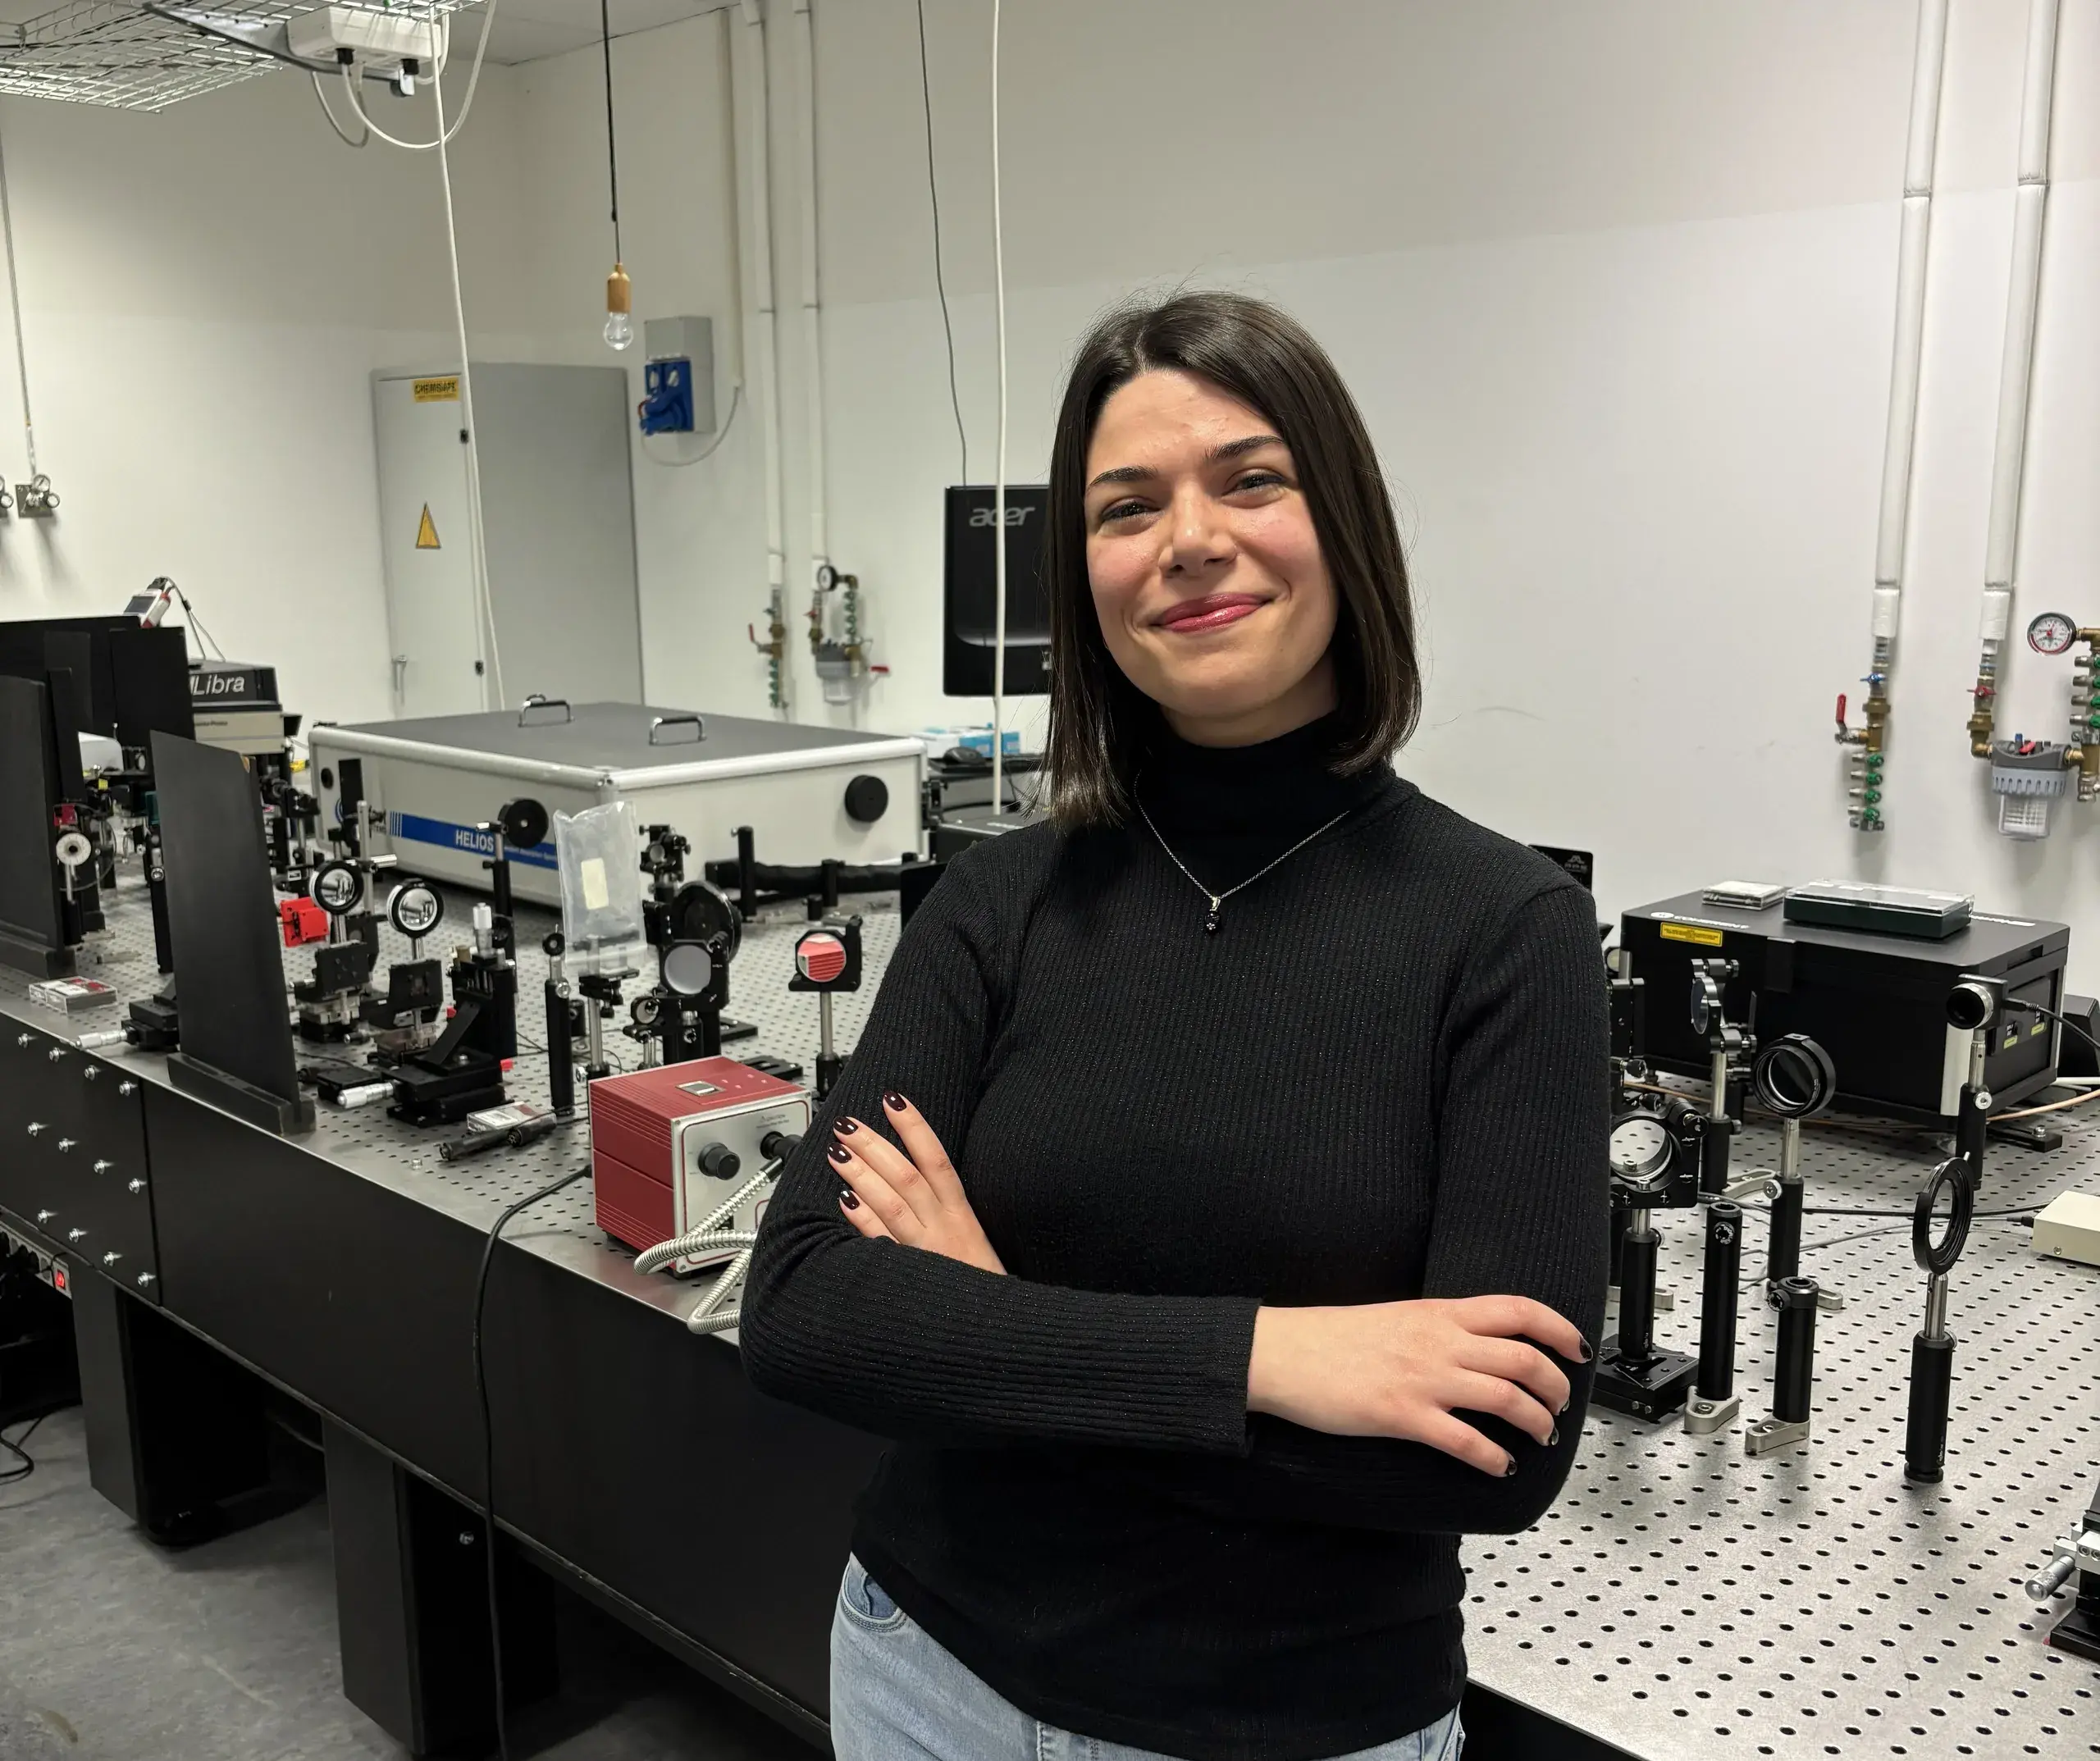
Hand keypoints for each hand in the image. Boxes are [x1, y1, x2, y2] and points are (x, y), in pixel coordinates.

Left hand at [828, 1093, 1005, 1275]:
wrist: (997, 1334)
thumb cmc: (982, 1288)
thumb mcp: (973, 1243)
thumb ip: (946, 1213)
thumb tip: (915, 1181)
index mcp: (963, 1215)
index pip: (938, 1159)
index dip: (915, 1127)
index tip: (894, 1099)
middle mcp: (945, 1228)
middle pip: (907, 1176)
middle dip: (874, 1145)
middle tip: (847, 1123)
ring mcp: (927, 1251)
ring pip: (892, 1203)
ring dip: (861, 1174)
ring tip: (837, 1152)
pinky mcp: (911, 1275)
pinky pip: (882, 1243)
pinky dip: (864, 1221)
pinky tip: (845, 1200)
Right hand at [1247, 1296, 1586, 1475]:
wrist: (1283, 1353)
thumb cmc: (1330, 1338)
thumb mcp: (1395, 1318)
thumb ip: (1437, 1329)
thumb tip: (1474, 1347)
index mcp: (1438, 1313)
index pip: (1518, 1310)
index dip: (1558, 1329)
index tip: (1577, 1348)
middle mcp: (1439, 1342)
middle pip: (1524, 1359)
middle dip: (1555, 1387)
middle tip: (1558, 1406)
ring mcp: (1423, 1380)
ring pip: (1506, 1399)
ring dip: (1535, 1422)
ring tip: (1540, 1436)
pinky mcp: (1403, 1416)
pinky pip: (1466, 1441)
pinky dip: (1494, 1458)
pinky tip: (1500, 1467)